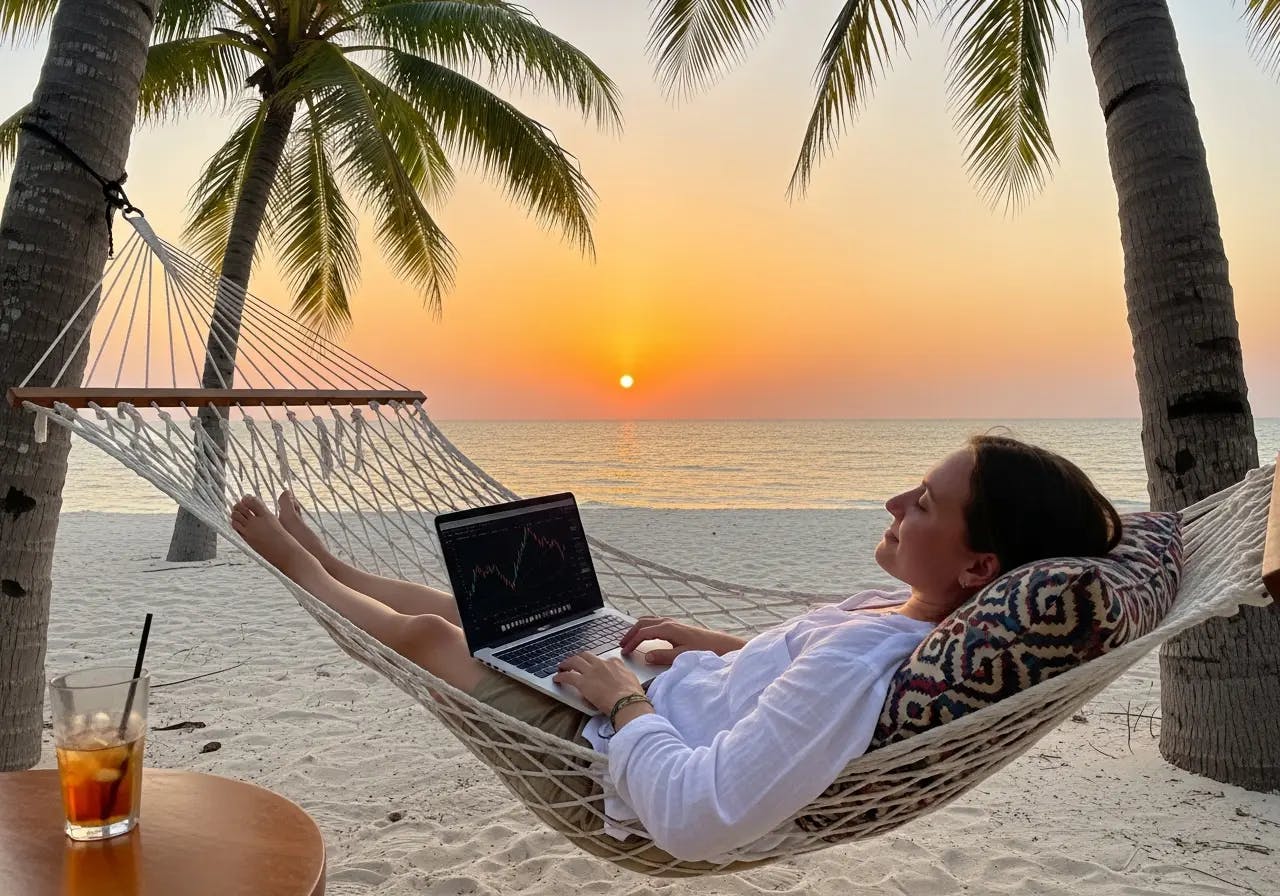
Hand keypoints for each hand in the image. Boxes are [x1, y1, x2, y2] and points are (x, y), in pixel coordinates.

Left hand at [553, 652, 646, 714]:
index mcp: (615, 663)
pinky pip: (567, 676)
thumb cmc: (633, 696)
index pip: (603, 659)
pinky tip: (557, 679)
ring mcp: (591, 671)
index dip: (596, 663)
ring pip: (574, 661)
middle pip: (585, 655)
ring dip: (566, 663)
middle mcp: (602, 664)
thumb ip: (623, 677)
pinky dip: (561, 676)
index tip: (594, 667)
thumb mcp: (631, 681)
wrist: (628, 702)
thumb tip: (620, 682)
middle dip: (578, 658)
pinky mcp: (582, 682)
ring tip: (562, 667)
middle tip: (573, 663)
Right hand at [619, 616, 746, 664]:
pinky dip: (645, 627)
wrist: (721, 644)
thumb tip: (646, 656)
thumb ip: (663, 656)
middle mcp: (669, 622)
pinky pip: (655, 622)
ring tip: (629, 640)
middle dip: (630, 633)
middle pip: (642, 623)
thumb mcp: (682, 655)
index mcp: (668, 628)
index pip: (643, 633)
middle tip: (621, 644)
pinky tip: (645, 635)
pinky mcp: (677, 626)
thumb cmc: (704, 650)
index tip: (624, 651)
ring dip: (637, 629)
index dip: (631, 642)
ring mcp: (673, 622)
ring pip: (648, 621)